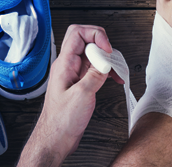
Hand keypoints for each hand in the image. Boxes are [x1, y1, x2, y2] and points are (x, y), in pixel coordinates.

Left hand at [18, 25, 122, 166]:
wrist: (56, 138)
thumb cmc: (61, 121)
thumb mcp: (82, 95)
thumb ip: (94, 75)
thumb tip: (106, 61)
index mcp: (64, 63)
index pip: (77, 33)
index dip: (95, 35)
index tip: (107, 48)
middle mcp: (68, 65)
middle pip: (86, 40)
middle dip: (102, 44)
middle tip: (111, 57)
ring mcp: (74, 73)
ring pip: (92, 54)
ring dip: (106, 59)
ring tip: (115, 70)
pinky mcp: (80, 82)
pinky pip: (95, 67)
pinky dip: (106, 70)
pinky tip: (114, 78)